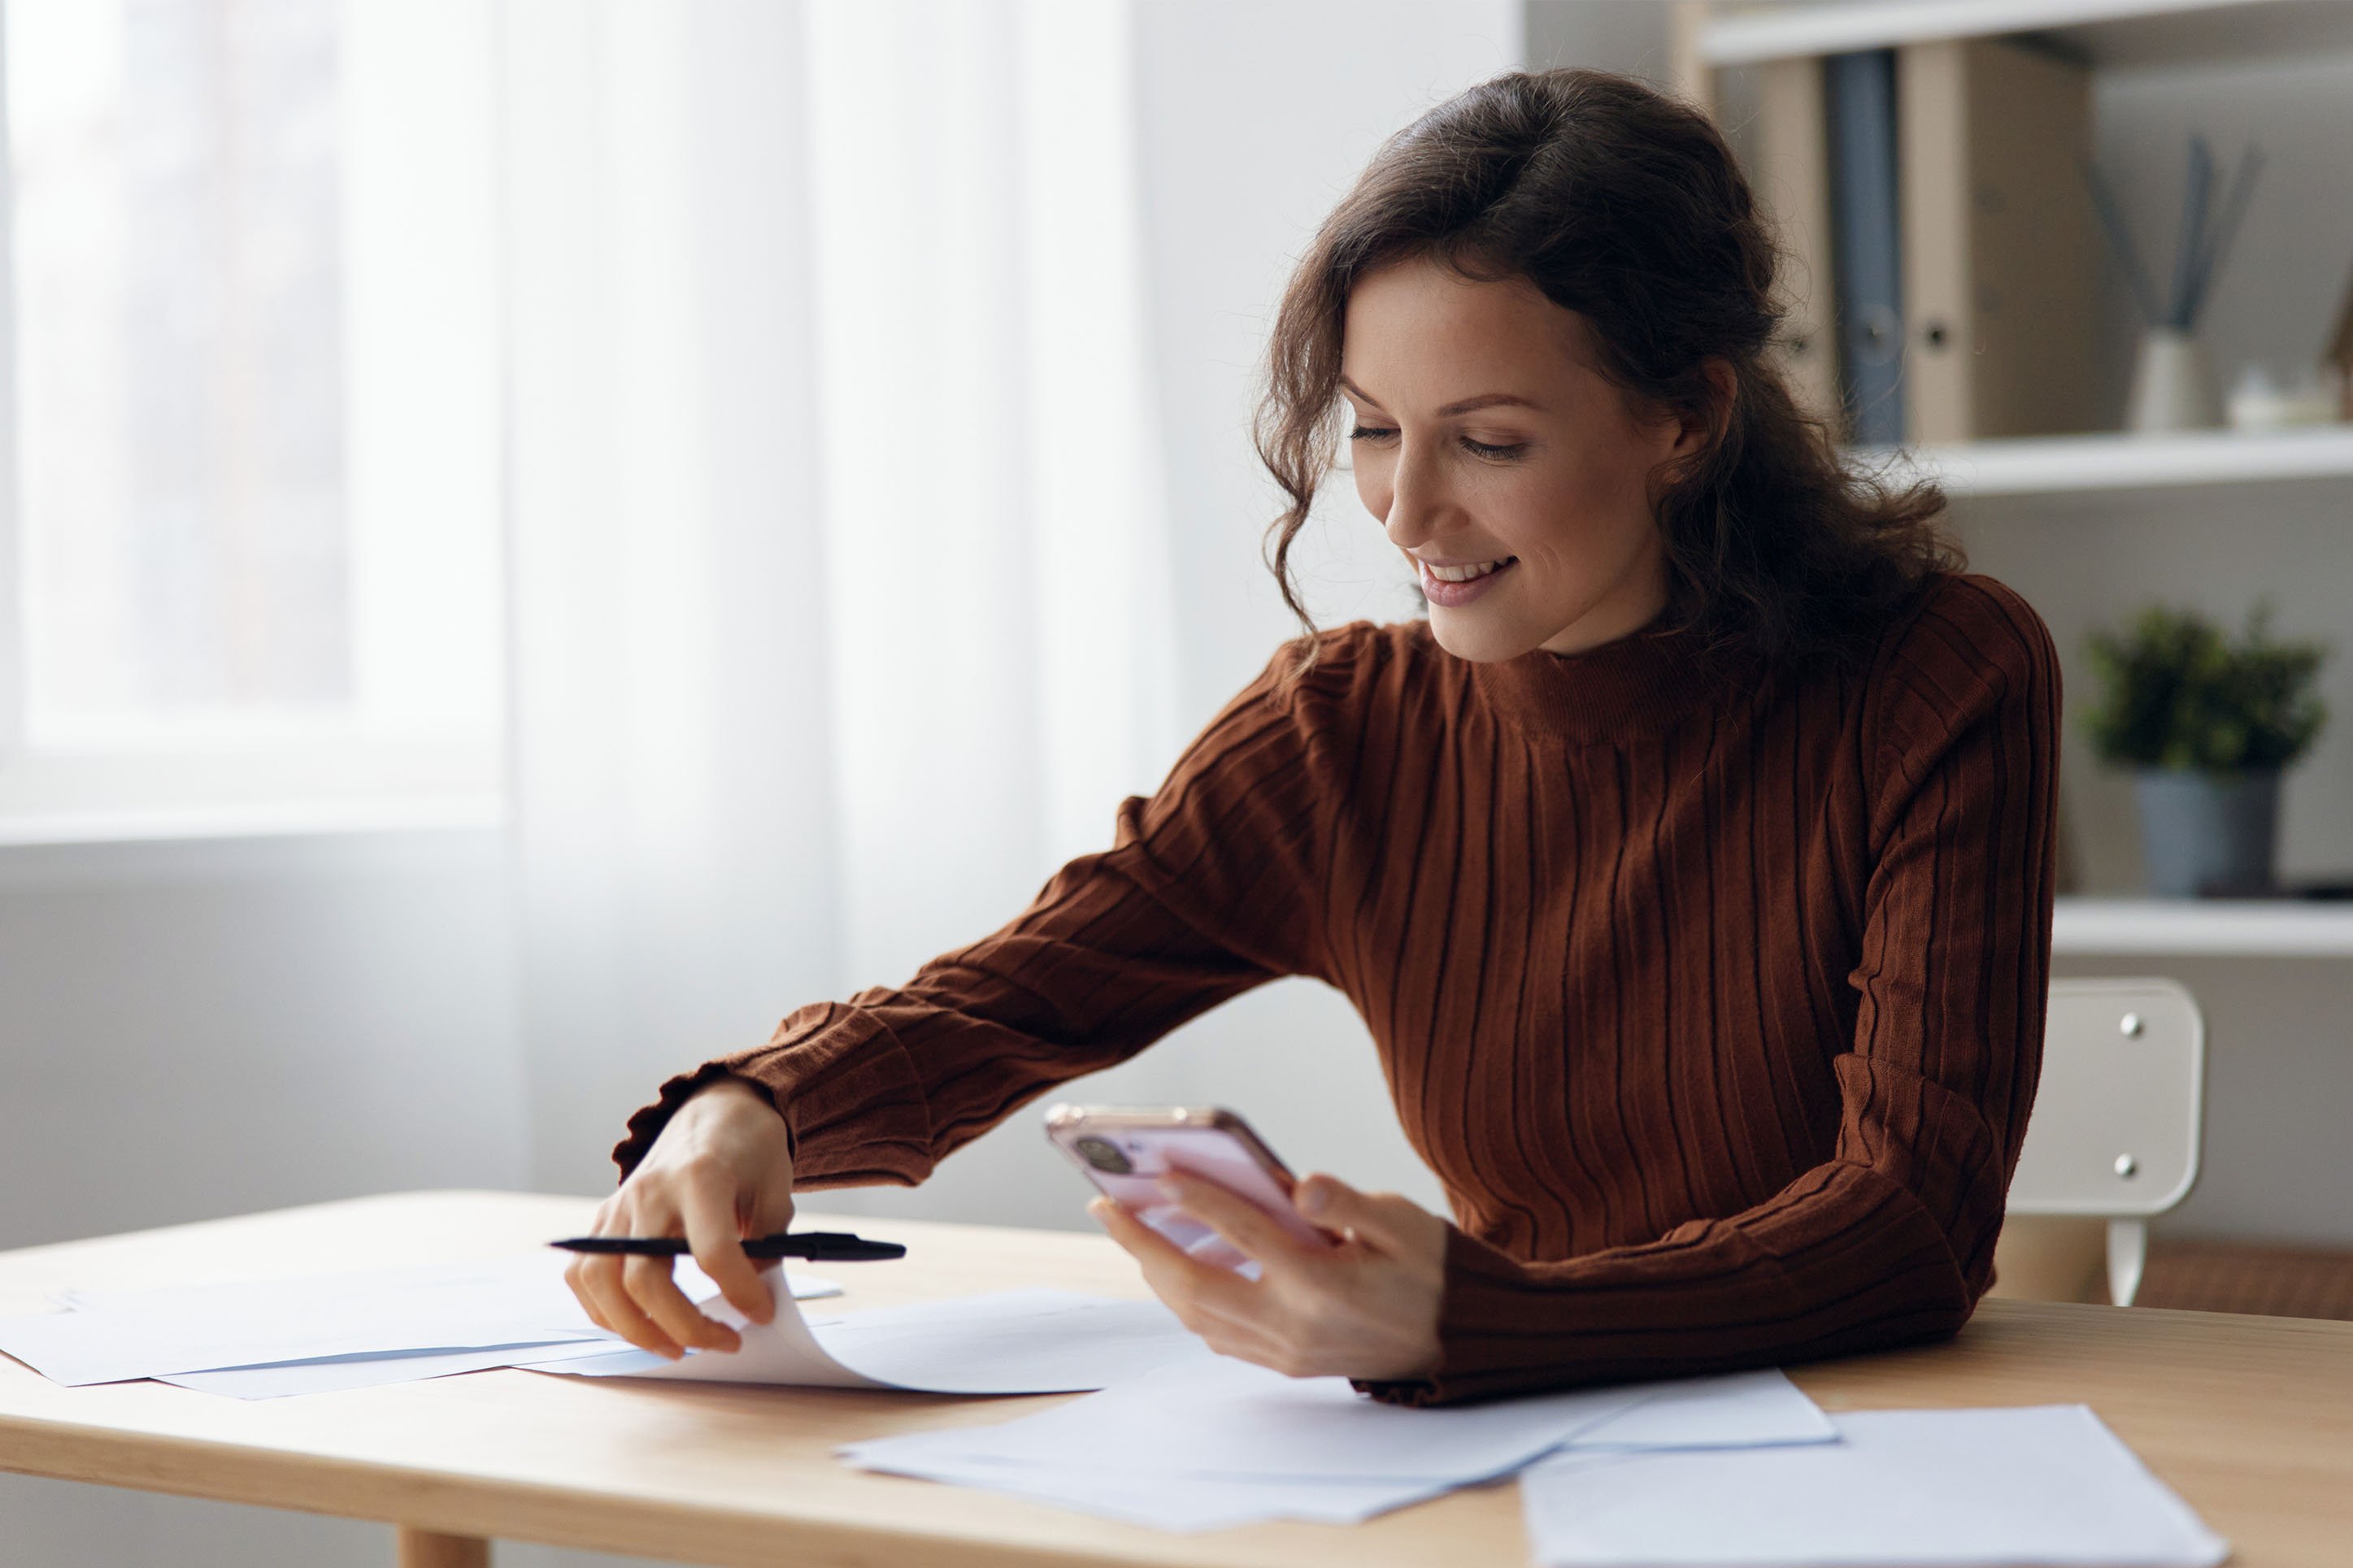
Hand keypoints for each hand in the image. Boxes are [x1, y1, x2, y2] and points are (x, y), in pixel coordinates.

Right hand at [564, 1075, 795, 1358]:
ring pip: (601, 1283)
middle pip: (644, 1278)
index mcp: (700, 1176)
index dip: (739, 1292)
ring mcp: (619, 1205)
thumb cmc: (750, 1152)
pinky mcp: (604, 1218)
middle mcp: (650, 1191)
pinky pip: (583, 1275)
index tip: (763, 1313)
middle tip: (724, 1343)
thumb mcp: (776, 1189)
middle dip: (684, 1326)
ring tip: (676, 1348)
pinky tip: (639, 1325)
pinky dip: (603, 1311)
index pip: (712, 1251)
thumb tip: (747, 1300)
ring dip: (635, 1329)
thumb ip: (767, 1246)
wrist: (714, 1113)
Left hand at [1090, 1170, 1446, 1381]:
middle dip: (1142, 1245)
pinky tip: (1175, 1270)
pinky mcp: (1285, 1362)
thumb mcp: (1403, 1221)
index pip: (1245, 1234)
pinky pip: (1218, 1334)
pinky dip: (1186, 1301)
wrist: (1457, 1339)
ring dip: (1156, 1275)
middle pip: (1195, 1287)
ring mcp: (1285, 1351)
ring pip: (1197, 1316)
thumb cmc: (1430, 1270)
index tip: (1158, 1173)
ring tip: (1130, 1232)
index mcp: (1322, 1284)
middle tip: (1105, 1207)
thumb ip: (1348, 1203)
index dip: (1198, 1200)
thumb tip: (1302, 1186)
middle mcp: (1293, 1325)